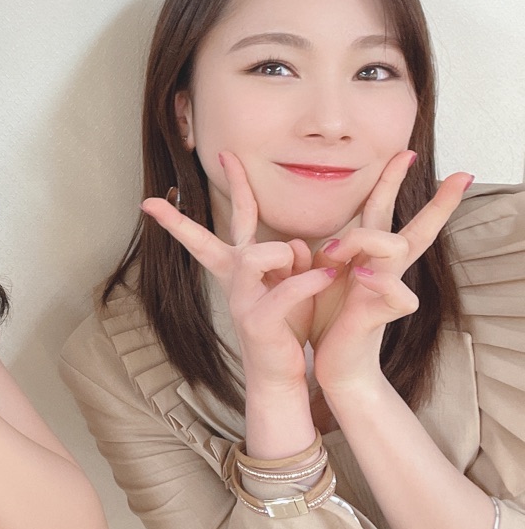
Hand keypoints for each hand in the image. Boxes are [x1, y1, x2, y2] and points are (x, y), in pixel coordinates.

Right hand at [142, 152, 335, 390]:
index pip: (238, 216)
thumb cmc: (288, 326)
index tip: (223, 155)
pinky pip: (284, 290)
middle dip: (207, 205)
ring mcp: (241, 298)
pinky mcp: (256, 321)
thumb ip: (294, 258)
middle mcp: (235, 277)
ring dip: (287, 256)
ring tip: (314, 268)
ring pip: (258, 255)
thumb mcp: (294, 283)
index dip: (234, 184)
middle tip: (201, 170)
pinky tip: (327, 278)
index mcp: (246, 264)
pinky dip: (308, 282)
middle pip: (216, 232)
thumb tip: (295, 245)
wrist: (282, 373)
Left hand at [311, 151, 472, 395]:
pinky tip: (362, 277)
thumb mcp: (321, 275)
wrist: (336, 364)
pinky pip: (398, 294)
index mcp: (367, 256)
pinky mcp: (382, 314)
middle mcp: (384, 269)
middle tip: (463, 175)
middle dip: (438, 202)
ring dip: (362, 240)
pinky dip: (381, 282)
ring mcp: (387, 290)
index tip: (407, 152)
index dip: (392, 182)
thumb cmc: (328, 319)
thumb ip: (327, 251)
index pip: (382, 211)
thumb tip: (321, 234)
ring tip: (331, 254)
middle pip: (415, 227)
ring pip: (397, 246)